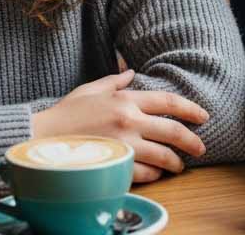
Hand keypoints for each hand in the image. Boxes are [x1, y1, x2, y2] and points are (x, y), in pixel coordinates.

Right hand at [31, 70, 209, 182]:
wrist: (41, 139)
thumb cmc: (65, 114)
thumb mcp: (90, 89)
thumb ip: (114, 81)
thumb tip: (131, 71)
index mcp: (125, 100)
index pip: (168, 102)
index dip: (190, 109)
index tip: (203, 116)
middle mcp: (129, 121)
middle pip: (173, 131)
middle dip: (192, 141)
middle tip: (201, 147)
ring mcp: (123, 145)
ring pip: (163, 156)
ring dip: (176, 162)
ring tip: (179, 165)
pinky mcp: (115, 166)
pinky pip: (144, 173)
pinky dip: (154, 174)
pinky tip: (156, 173)